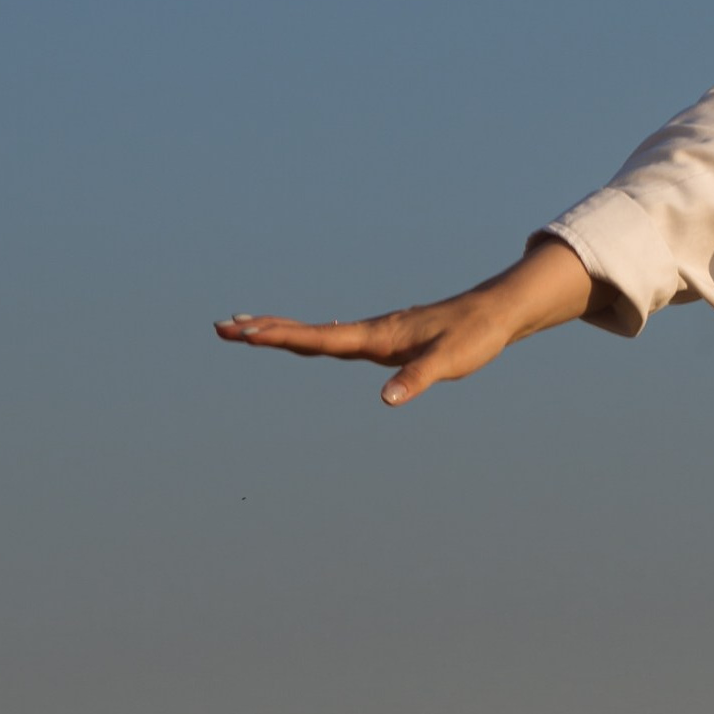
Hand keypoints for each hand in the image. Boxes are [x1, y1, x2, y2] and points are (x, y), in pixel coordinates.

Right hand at [214, 240, 592, 407]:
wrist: (493, 315)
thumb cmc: (472, 339)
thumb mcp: (447, 363)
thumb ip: (417, 379)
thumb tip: (387, 399)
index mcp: (375, 337)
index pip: (318, 339)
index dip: (279, 337)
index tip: (244, 333)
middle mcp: (368, 332)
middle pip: (305, 332)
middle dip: (263, 331)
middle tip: (220, 327)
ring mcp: (373, 333)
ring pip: (316, 331)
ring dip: (279, 330)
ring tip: (243, 328)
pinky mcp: (384, 337)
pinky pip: (335, 336)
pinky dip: (308, 334)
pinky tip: (301, 337)